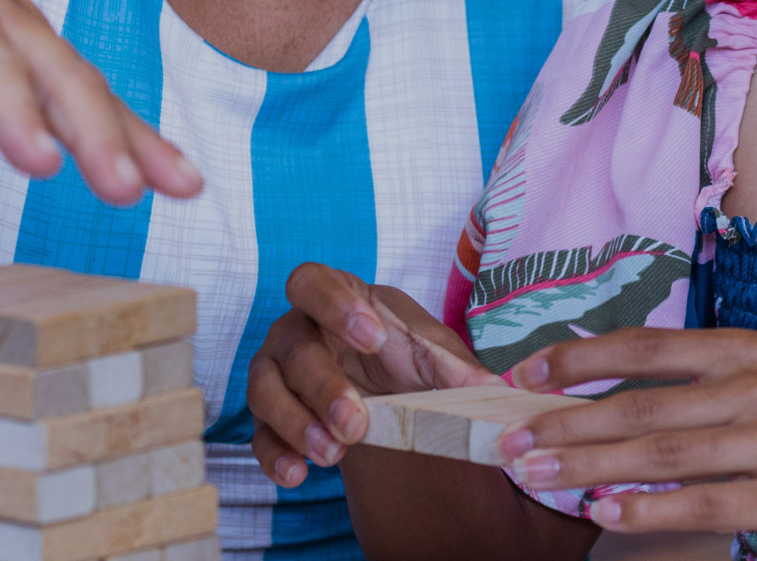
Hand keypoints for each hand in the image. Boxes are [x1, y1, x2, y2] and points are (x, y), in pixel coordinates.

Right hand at [247, 263, 498, 488]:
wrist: (386, 387)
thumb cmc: (403, 354)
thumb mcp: (436, 356)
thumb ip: (461, 370)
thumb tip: (498, 390)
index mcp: (336, 298)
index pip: (312, 282)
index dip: (333, 305)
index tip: (371, 337)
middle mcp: (297, 330)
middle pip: (293, 347)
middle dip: (324, 388)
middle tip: (356, 423)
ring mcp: (277, 372)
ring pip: (264, 390)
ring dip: (296, 423)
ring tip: (333, 454)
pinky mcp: (270, 416)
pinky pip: (258, 435)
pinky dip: (274, 456)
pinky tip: (298, 475)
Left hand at [496, 328, 756, 558]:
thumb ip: (709, 386)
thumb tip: (620, 398)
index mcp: (746, 350)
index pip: (642, 348)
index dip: (575, 360)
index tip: (519, 375)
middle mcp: (754, 385)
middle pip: (637, 405)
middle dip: (562, 423)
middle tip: (506, 441)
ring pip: (657, 453)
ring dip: (584, 465)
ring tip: (533, 475)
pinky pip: (699, 504)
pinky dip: (643, 509)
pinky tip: (600, 512)